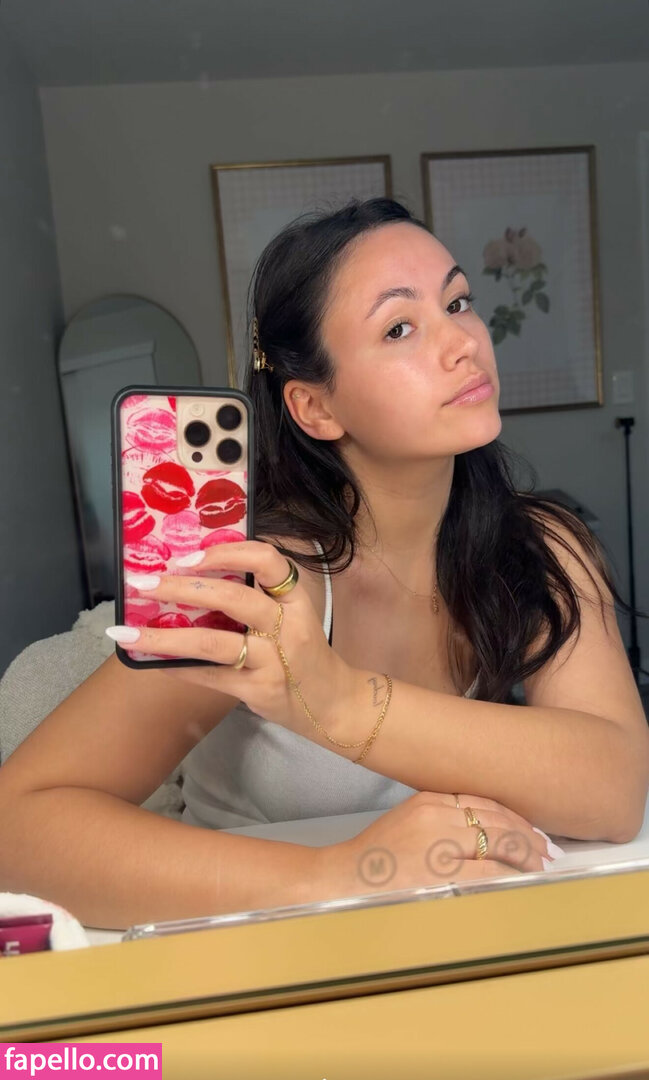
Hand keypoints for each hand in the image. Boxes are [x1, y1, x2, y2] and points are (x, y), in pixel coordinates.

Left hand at [114, 540, 351, 735]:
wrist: (333, 705)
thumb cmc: (304, 655)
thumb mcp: (292, 617)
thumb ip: (256, 598)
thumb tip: (193, 579)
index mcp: (295, 600)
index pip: (268, 561)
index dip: (228, 552)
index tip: (189, 554)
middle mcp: (287, 626)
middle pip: (232, 598)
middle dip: (181, 588)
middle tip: (143, 585)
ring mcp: (274, 661)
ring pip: (213, 642)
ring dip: (166, 635)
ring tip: (129, 632)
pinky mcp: (259, 690)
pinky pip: (211, 676)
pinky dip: (179, 667)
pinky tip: (154, 662)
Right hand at [313, 791, 554, 900]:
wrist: (342, 878)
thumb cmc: (376, 858)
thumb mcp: (409, 823)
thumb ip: (442, 822)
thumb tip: (485, 836)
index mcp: (430, 799)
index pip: (484, 802)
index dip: (514, 817)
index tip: (532, 831)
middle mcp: (436, 813)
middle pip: (496, 818)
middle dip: (527, 835)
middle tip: (547, 851)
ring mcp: (438, 841)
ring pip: (498, 840)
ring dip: (526, 854)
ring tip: (542, 865)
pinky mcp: (438, 870)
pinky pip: (488, 871)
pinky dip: (511, 874)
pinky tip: (523, 879)